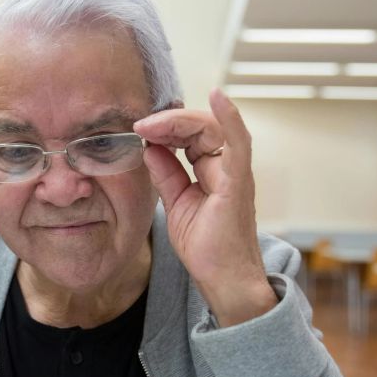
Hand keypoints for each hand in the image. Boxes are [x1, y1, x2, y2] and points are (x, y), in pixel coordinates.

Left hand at [134, 88, 276, 326]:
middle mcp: (228, 167)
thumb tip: (151, 148)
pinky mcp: (237, 184)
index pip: (191, 136)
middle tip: (139, 124)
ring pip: (212, 129)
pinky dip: (229, 118)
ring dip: (180, 120)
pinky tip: (217, 96)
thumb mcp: (176, 204)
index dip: (166, 128)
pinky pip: (238, 144)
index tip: (138, 129)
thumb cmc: (206, 247)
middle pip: (201, 127)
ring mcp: (235, 173)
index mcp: (213, 171)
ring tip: (152, 122)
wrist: (223, 280)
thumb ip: (166, 175)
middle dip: (168, 121)